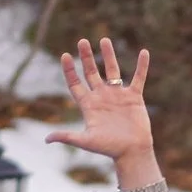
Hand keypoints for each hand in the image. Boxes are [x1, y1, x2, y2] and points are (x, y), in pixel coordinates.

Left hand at [46, 38, 154, 162]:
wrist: (132, 152)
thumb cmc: (109, 148)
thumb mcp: (86, 141)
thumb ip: (67, 136)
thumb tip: (47, 139)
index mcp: (89, 105)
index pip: (75, 83)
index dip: (70, 70)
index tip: (65, 55)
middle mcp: (102, 97)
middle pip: (91, 72)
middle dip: (86, 57)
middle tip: (82, 41)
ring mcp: (118, 96)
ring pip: (112, 71)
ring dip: (109, 55)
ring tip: (104, 40)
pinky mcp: (134, 97)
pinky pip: (139, 78)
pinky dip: (142, 66)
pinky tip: (143, 52)